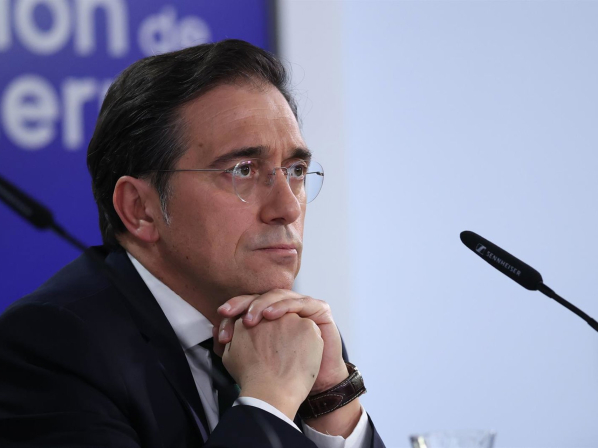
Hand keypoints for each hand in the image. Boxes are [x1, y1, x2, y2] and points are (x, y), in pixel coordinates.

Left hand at [216, 290, 348, 393]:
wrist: (315, 385)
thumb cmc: (286, 373)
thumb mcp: (255, 358)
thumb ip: (235, 345)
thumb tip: (214, 331)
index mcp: (270, 313)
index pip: (249, 304)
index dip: (233, 310)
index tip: (221, 325)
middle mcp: (285, 305)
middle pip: (261, 296)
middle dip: (243, 304)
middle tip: (229, 314)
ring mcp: (302, 305)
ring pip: (278, 295)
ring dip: (261, 304)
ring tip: (250, 318)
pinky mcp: (319, 309)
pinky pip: (300, 302)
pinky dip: (283, 306)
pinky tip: (270, 315)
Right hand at [222, 313, 322, 418]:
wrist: (271, 392)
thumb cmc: (251, 379)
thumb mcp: (229, 356)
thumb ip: (232, 338)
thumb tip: (229, 331)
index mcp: (247, 320)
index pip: (257, 317)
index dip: (263, 334)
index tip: (266, 347)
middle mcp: (268, 314)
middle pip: (275, 317)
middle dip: (278, 333)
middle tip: (278, 355)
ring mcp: (289, 318)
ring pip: (294, 323)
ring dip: (293, 336)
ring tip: (289, 358)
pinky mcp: (307, 326)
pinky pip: (310, 332)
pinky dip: (308, 344)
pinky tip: (302, 359)